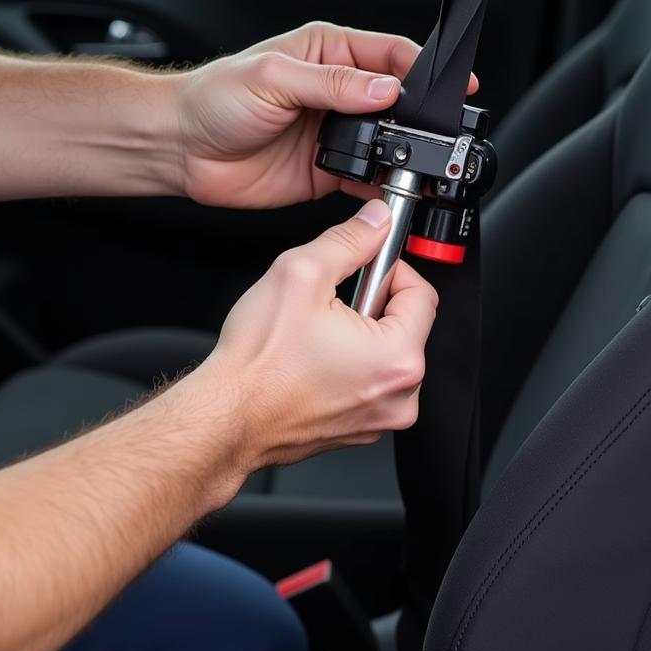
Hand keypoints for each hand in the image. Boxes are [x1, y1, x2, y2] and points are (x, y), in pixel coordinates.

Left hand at [175, 21, 477, 208]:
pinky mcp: (325, 169)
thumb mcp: (273, 79)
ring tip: (414, 161)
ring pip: (385, 141)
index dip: (423, 68)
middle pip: (395, 101)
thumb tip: (385, 89)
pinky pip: (365, 177)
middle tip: (433, 131)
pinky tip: (389, 188)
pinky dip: (380, 184)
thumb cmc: (213, 99)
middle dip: (417, 116)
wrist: (180, 149)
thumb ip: (333, 85)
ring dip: (401, 152)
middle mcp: (335, 91)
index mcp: (326, 53)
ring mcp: (332, 132)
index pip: (389, 54)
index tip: (449, 85)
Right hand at [199, 198, 436, 470]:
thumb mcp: (301, 273)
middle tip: (329, 303)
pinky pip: (370, 381)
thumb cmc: (258, 362)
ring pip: (387, 353)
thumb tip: (376, 222)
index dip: (389, 269)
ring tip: (317, 334)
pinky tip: (314, 359)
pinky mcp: (361, 428)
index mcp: (399, 358)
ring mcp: (381, 418)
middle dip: (372, 303)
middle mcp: (401, 396)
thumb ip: (348, 240)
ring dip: (360, 335)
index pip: (423, 293)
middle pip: (407, 325)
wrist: (227, 417)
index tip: (363, 266)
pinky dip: (350, 364)